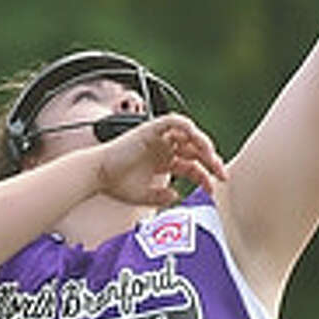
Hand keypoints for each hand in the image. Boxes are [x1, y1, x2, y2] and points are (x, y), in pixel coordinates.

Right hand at [96, 114, 226, 207]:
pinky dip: (186, 126)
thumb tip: (178, 194)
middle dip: (211, 161)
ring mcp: (158, 137)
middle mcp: (163, 148)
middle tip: (221, 174)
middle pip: (195, 149)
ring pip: (188, 134)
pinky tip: (195, 139)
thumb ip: (162, 197)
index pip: (192, 166)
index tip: (214, 189)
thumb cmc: (117, 185)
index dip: (206, 176)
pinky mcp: (150, 129)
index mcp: (164, 162)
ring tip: (211, 157)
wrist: (97, 175)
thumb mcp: (145, 196)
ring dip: (202, 143)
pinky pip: (173, 121)